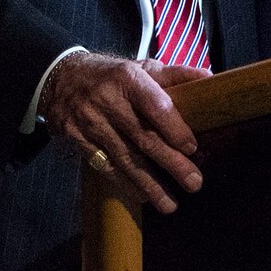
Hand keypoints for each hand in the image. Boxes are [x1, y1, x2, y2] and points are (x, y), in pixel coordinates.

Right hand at [40, 51, 202, 213]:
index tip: (192, 148)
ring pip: (125, 158)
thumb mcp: (141, 66)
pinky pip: (104, 166)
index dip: (174, 128)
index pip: (155, 106)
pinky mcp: (79, 139)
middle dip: (171, 163)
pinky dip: (124, 183)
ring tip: (170, 204)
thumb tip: (210, 78)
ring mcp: (92, 123)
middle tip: (194, 182)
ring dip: (149, 184)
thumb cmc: (111, 74)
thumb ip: (176, 75)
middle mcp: (109, 102)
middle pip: (144, 137)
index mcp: (129, 79)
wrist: (60, 78)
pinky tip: (142, 196)